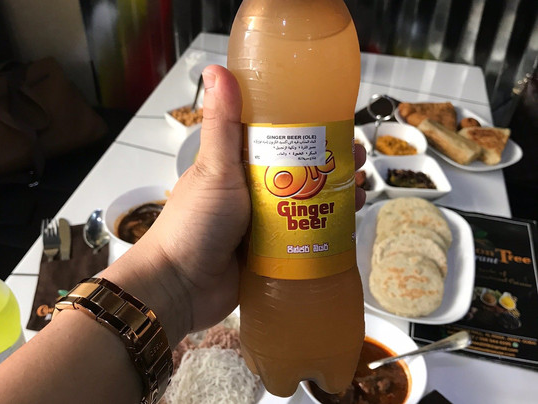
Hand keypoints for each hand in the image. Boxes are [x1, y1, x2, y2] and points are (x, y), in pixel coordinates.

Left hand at [106, 65, 366, 345]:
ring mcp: (265, 221)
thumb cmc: (194, 223)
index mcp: (238, 164)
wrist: (181, 287)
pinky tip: (350, 222)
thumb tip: (216, 68)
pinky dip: (328, 227)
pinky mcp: (273, 250)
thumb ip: (221, 124)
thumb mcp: (214, 169)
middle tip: (358, 160)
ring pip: (308, 201)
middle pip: (301, 170)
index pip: (280, 137)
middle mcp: (254, 189)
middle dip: (332, 163)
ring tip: (361, 190)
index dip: (310, 128)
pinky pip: (305, 234)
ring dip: (336, 194)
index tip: (338, 123)